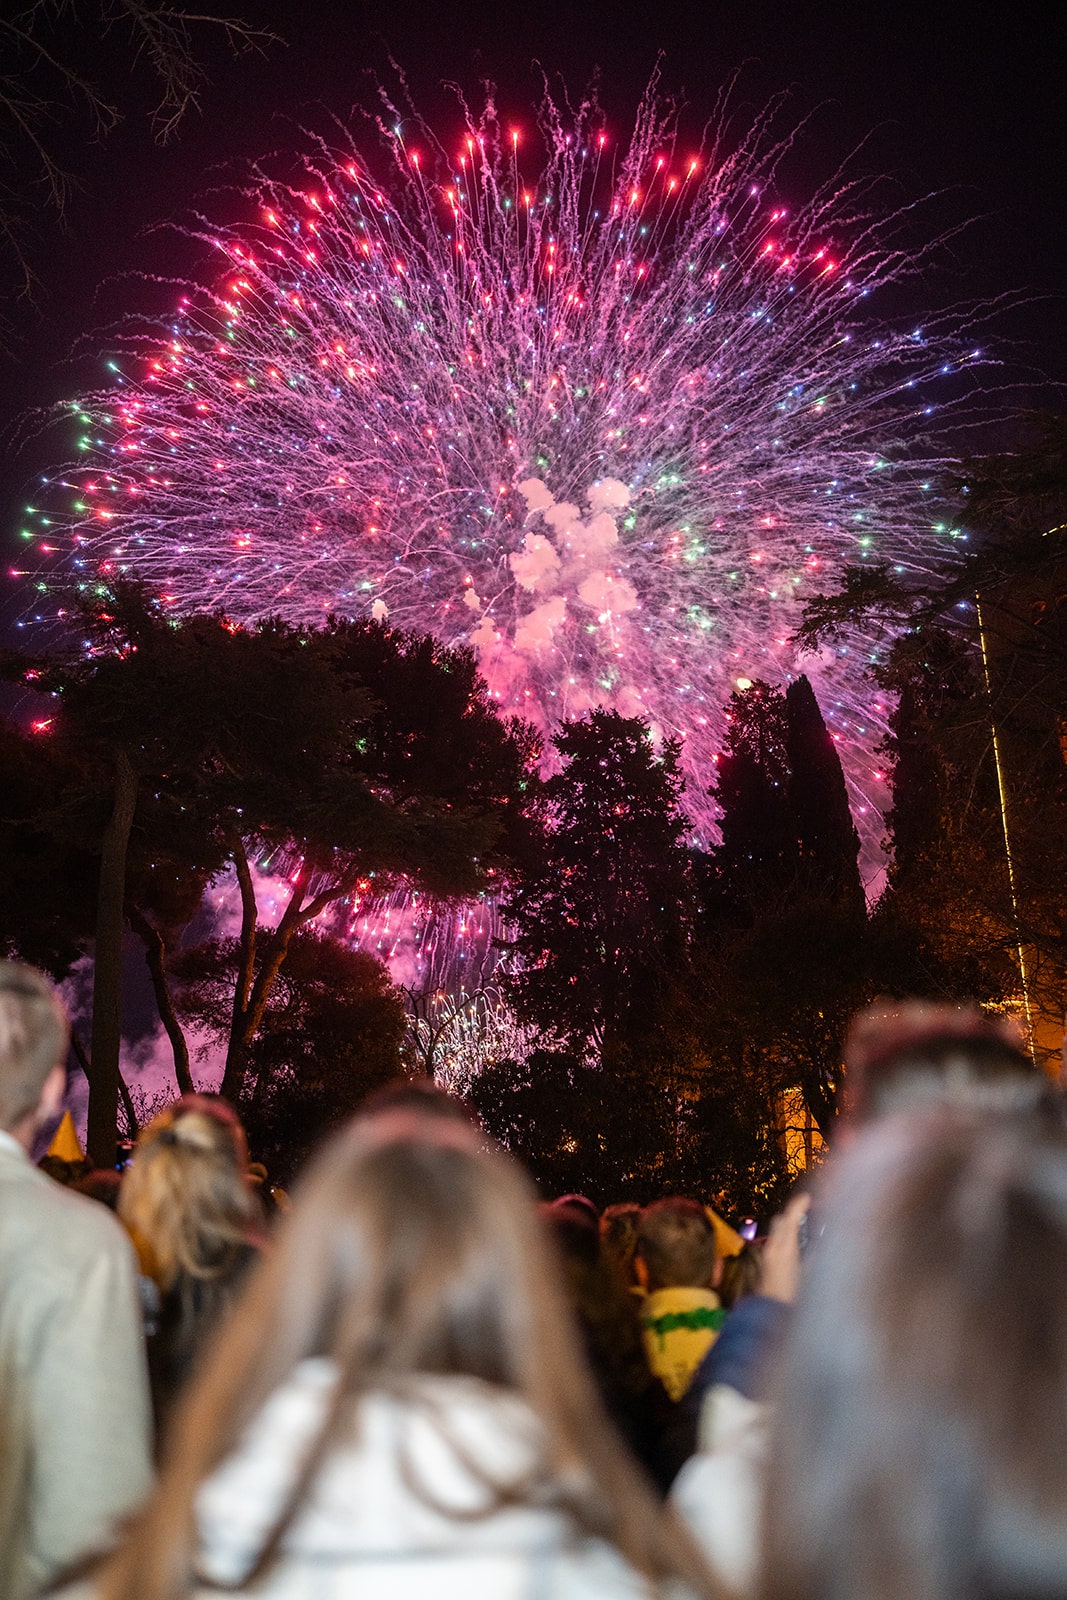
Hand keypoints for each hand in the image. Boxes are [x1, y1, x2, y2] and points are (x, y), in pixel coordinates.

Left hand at [758, 1190, 810, 1304]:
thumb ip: (816, 1255)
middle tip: (809, 1214)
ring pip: (776, 1229)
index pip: (790, 1218)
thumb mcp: (811, 1275)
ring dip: (788, 1225)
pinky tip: (796, 1246)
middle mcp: (774, 1247)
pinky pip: (775, 1240)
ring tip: (805, 1230)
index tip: (807, 1198)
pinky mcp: (766, 1261)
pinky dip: (785, 1236)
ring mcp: (767, 1253)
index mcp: (786, 1249)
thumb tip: (823, 1241)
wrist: (771, 1313)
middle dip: (793, 1214)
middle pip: (780, 1220)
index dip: (799, 1205)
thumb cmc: (794, 1298)